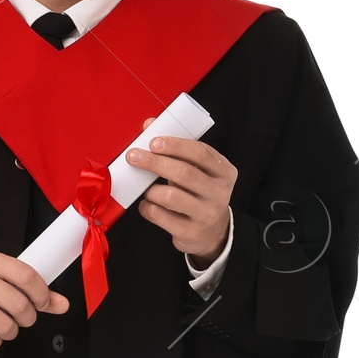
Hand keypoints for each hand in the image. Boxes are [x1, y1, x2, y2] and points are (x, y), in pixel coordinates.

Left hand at [125, 126, 235, 260]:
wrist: (211, 232)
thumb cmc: (199, 192)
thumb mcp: (197, 169)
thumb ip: (176, 147)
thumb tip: (149, 125)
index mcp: (224, 172)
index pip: (201, 153)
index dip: (175, 145)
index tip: (153, 142)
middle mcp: (219, 193)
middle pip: (184, 173)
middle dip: (155, 162)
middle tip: (134, 156)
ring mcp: (206, 214)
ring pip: (171, 197)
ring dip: (151, 189)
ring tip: (146, 188)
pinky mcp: (191, 232)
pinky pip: (161, 217)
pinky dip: (148, 208)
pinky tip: (147, 204)